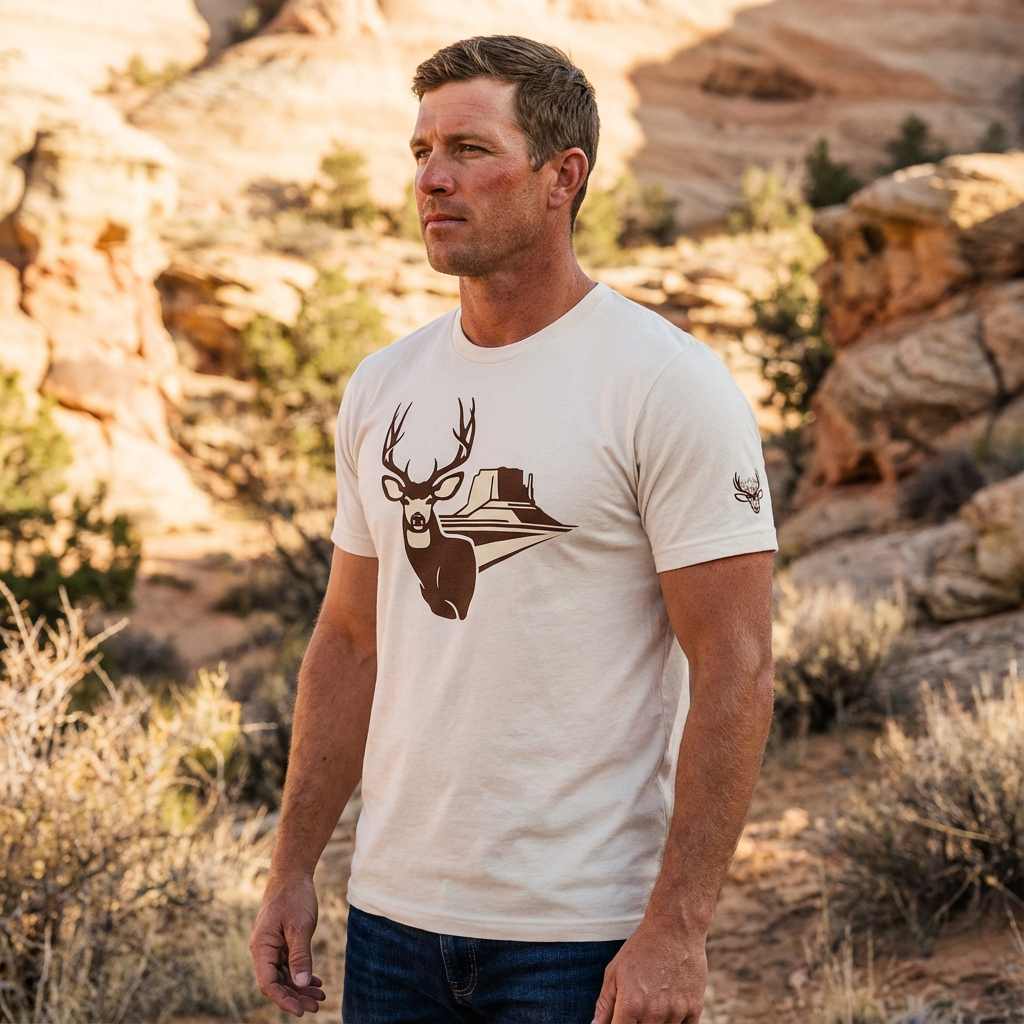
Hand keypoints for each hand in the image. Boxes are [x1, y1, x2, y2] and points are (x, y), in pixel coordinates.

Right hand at [249, 871, 326, 1016]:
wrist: (292, 873)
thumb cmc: (294, 897)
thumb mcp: (300, 927)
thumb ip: (300, 955)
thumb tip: (300, 983)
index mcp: (261, 947)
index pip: (268, 984)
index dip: (284, 1000)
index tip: (301, 1011)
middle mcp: (263, 950)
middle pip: (277, 982)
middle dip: (296, 996)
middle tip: (317, 1005)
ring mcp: (272, 946)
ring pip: (285, 975)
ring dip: (301, 987)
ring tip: (320, 996)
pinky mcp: (281, 941)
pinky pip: (289, 964)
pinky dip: (302, 973)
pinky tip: (316, 981)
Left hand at [592, 916, 707, 1022]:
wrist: (675, 929)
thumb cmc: (640, 949)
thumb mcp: (614, 972)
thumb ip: (605, 1004)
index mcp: (630, 1005)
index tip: (621, 1018)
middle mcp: (653, 1014)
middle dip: (638, 1022)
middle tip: (640, 1003)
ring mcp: (676, 1013)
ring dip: (657, 1022)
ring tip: (655, 999)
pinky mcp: (694, 1010)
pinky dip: (675, 1022)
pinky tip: (669, 1005)